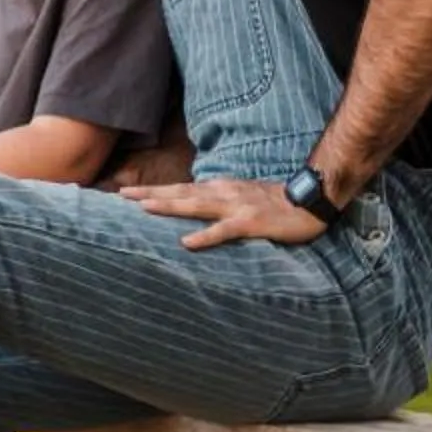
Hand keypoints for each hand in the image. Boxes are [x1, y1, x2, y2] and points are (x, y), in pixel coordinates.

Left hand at [131, 177, 326, 249]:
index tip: (127, 192)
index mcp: (219, 188)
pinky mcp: (250, 222)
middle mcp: (222, 193)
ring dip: (169, 206)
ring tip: (143, 208)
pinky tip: (186, 243)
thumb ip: (217, 201)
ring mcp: (235, 207)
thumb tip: (193, 205)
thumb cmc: (274, 202)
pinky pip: (223, 230)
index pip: (180, 189)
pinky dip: (204, 236)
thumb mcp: (240, 197)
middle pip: (180, 193)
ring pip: (195, 206)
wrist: (309, 200)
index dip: (154, 190)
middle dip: (150, 194)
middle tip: (122, 195)